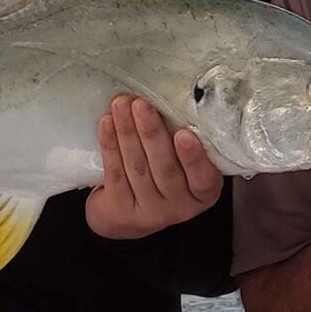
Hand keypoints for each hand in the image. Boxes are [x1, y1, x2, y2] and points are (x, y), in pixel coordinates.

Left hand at [86, 94, 223, 238]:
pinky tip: (107, 124)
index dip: (194, 158)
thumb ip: (187, 140)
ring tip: (121, 105)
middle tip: (142, 104)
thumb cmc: (167, 171)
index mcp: (203, 192)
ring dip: (127, 132)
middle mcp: (180, 207)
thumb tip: (175, 99)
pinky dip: (110, 146)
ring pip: (137, 168)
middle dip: (151, 133)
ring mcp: (150, 212)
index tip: (183, 134)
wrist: (132, 209)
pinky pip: (115, 174)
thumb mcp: (186, 162)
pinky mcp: (121, 211)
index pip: (204, 178)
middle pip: (165, 169)